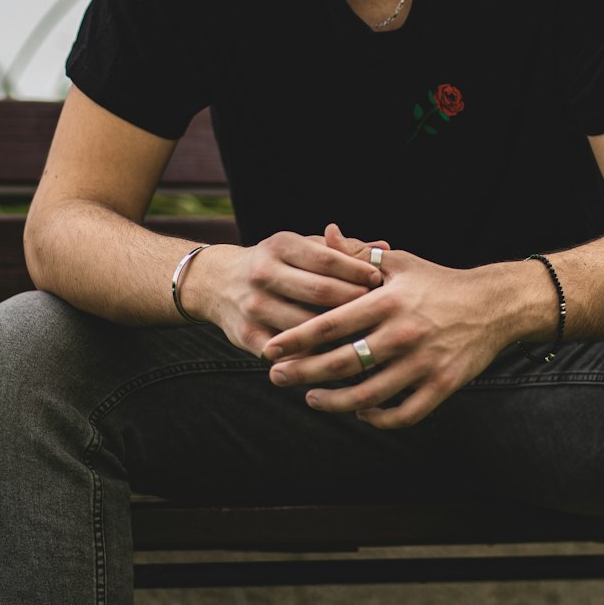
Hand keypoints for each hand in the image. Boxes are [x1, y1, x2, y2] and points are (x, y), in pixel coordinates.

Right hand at [205, 223, 387, 357]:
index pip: (328, 259)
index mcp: (281, 246)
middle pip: (320, 293)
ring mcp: (254, 306)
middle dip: (354, 303)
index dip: (357, 271)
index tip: (380, 281)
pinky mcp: (246, 335)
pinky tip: (336, 359)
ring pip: (306, 326)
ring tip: (366, 339)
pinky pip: (288, 352)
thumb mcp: (302, 247)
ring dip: (337, 335)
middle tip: (379, 312)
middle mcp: (264, 273)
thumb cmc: (278, 263)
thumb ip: (344, 250)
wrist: (217, 282)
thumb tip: (386, 249)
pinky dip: (312, 358)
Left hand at [263, 229, 513, 428]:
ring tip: (312, 399)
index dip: (296, 340)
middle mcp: (404, 334)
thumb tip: (324, 233)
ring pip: (368, 395)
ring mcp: (424, 363)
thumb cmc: (438, 282)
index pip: (331, 324)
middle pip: (342, 364)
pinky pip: (403, 413)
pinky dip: (377, 417)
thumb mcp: (399, 261)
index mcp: (388, 301)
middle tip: (277, 378)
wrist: (494, 305)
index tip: (271, 349)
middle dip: (303, 375)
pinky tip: (360, 411)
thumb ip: (357, 253)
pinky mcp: (443, 385)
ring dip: (333, 402)